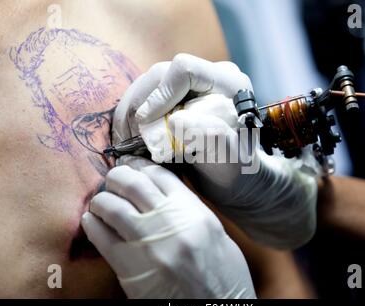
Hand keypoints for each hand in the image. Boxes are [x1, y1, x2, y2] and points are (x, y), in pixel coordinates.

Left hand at [81, 155, 255, 298]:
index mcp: (194, 212)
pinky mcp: (129, 267)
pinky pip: (100, 236)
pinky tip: (93, 222)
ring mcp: (147, 243)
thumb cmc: (221, 274)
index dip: (141, 166)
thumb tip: (161, 193)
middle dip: (118, 176)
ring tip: (101, 202)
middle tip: (114, 179)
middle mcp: (169, 222)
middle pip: (132, 183)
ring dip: (101, 199)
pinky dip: (92, 224)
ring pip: (112, 205)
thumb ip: (188, 210)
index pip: (160, 175)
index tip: (133, 166)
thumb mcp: (214, 233)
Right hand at [113, 54, 317, 248]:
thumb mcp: (230, 159)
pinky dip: (131, 117)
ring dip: (130, 111)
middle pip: (160, 74)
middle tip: (130, 137)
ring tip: (128, 140)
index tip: (146, 122)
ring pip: (147, 84)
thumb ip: (212, 138)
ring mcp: (189, 85)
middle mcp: (208, 76)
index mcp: (229, 83)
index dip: (160, 94)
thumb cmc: (237, 170)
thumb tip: (176, 120)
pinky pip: (144, 97)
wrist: (233, 177)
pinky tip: (131, 137)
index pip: (185, 69)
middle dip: (139, 105)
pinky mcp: (174, 96)